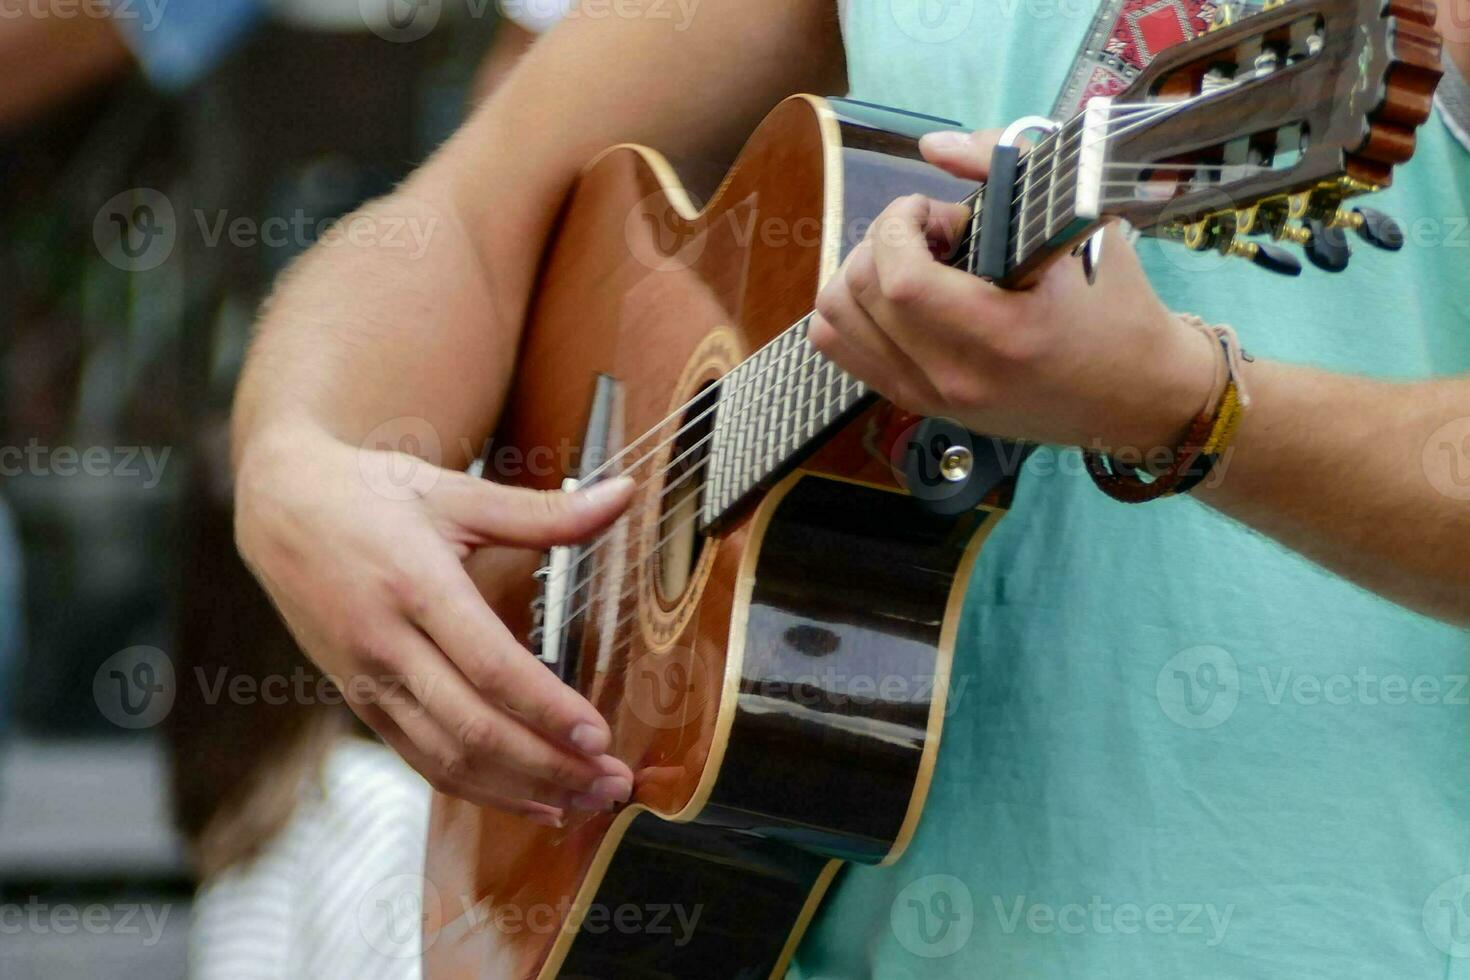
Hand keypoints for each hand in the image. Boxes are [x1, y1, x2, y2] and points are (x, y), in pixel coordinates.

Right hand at [234, 423, 636, 826]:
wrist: (280, 506)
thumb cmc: (375, 492)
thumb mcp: (457, 492)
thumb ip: (547, 511)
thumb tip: (627, 492)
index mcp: (416, 586)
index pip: (491, 667)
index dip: (548, 710)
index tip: (601, 737)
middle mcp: (386, 643)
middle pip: (474, 728)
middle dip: (550, 766)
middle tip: (614, 783)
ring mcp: (367, 679)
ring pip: (447, 758)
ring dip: (522, 789)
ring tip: (588, 800)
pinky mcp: (358, 700)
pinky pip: (421, 760)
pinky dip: (479, 790)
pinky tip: (533, 801)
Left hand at [809, 129, 1216, 453]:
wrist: (1135, 395)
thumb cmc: (1114, 306)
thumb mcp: (1078, 225)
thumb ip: (1008, 171)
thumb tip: (934, 146)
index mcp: (1000, 336)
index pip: (899, 279)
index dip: (900, 223)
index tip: (935, 209)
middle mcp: (955, 377)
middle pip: (859, 294)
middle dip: (884, 241)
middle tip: (934, 234)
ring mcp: (931, 399)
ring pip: (836, 323)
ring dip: (863, 274)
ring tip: (914, 264)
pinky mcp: (919, 406)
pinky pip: (845, 351)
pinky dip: (857, 311)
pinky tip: (902, 296)